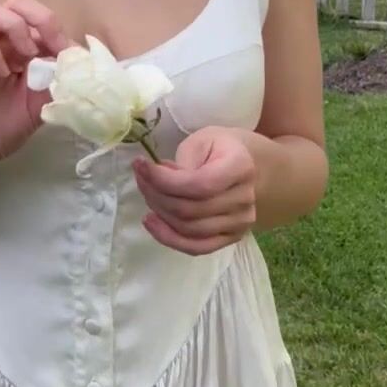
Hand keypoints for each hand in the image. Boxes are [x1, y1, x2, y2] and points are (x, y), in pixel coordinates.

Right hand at [0, 0, 78, 176]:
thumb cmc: (4, 126)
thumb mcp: (40, 104)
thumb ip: (57, 81)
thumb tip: (81, 62)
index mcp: (19, 48)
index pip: (37, 18)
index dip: (55, 28)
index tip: (66, 50)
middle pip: (13, 3)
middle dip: (35, 16)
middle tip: (44, 46)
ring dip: (12, 26)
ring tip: (25, 55)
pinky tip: (2, 73)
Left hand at [132, 126, 257, 254]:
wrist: (246, 166)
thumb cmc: (220, 148)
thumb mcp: (203, 139)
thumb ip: (184, 160)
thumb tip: (160, 181)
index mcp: (240, 167)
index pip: (199, 184)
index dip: (165, 181)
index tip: (142, 166)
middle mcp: (244, 199)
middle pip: (191, 209)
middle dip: (156, 194)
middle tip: (140, 177)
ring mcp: (240, 223)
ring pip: (189, 229)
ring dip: (160, 213)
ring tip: (147, 194)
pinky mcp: (231, 238)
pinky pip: (197, 247)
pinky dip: (169, 238)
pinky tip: (152, 223)